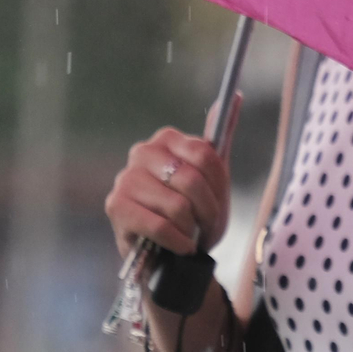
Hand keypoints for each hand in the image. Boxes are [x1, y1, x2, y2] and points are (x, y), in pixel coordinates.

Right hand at [104, 94, 242, 261]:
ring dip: (192, 229)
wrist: (168, 254)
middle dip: (207, 211)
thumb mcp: (212, 177)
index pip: (205, 154)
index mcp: (166, 138)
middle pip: (192, 180)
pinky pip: (160, 226)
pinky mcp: (116, 206)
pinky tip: (179, 246)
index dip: (218, 187)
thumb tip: (236, 97)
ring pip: (178, 206)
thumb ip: (220, 138)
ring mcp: (125, 178)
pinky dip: (177, 241)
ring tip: (189, 235)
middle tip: (205, 225)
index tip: (218, 203)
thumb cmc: (191, 214)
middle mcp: (142, 152)